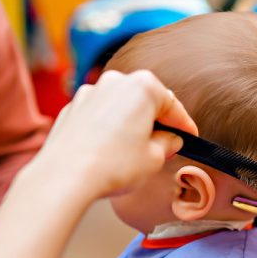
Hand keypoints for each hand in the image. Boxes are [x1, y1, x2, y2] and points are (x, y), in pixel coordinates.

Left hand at [32, 70, 197, 199]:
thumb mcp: (154, 158)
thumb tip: (169, 140)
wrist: (66, 176)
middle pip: (145, 101)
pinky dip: (107, 129)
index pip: (172, 106)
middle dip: (156, 123)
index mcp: (142, 87)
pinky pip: (99, 116)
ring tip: (134, 153)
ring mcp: (90, 93)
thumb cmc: (113, 165)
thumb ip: (167, 144)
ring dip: (130, 124)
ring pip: (119, 107)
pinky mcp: (71, 108)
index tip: (190, 138)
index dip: (184, 125)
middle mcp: (115, 82)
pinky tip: (109, 151)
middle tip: (164, 147)